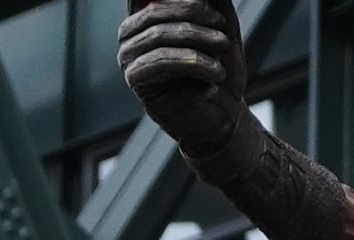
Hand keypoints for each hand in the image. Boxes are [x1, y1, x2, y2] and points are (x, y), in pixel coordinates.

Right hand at [118, 0, 247, 152]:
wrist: (222, 115)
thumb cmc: (219, 70)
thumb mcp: (220, 24)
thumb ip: (209, 0)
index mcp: (146, 15)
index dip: (178, 2)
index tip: (206, 6)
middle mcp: (131, 33)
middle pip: (157, 9)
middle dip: (195, 14)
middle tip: (223, 27)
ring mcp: (129, 56)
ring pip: (160, 34)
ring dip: (199, 38)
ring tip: (224, 47)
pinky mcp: (135, 78)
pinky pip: (161, 59)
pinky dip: (194, 62)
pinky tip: (216, 72)